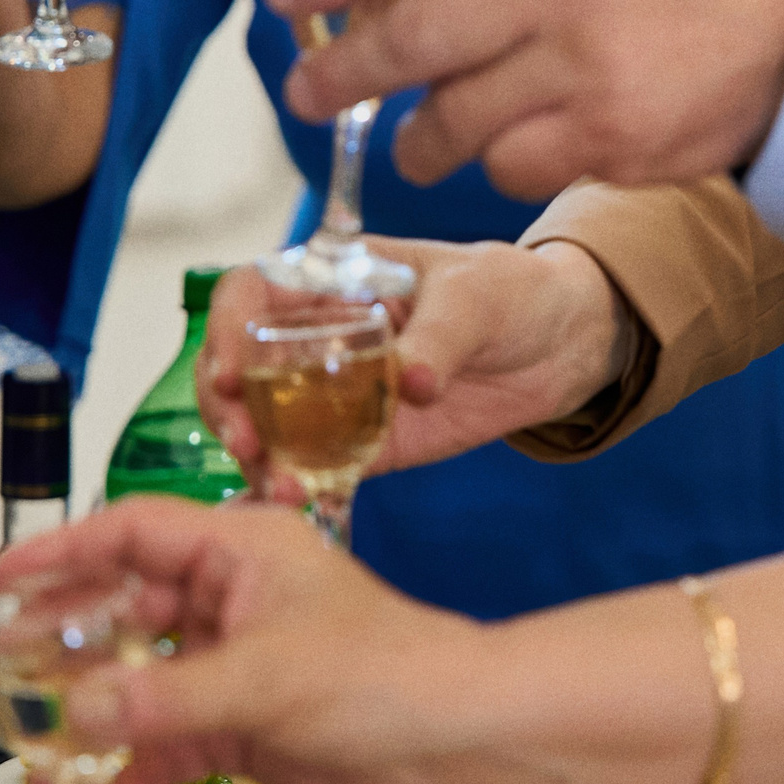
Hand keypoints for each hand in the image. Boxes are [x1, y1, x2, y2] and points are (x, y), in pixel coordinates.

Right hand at [0, 499, 513, 783]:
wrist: (456, 737)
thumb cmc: (393, 672)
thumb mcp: (263, 678)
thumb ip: (162, 699)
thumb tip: (80, 712)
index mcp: (243, 549)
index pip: (132, 530)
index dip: (62, 549)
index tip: (3, 575)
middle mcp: (237, 598)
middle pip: (127, 606)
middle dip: (67, 641)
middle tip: (6, 667)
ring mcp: (241, 661)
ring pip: (145, 679)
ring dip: (100, 716)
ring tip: (46, 746)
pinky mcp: (250, 719)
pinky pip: (175, 736)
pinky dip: (145, 765)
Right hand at [197, 243, 632, 497]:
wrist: (559, 342)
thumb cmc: (510, 291)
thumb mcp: (476, 295)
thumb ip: (439, 336)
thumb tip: (413, 382)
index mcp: (331, 280)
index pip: (249, 295)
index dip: (225, 330)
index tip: (229, 374)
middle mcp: (317, 337)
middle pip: (237, 368)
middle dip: (228, 408)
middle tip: (247, 444)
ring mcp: (335, 394)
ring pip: (267, 425)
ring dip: (258, 457)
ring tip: (278, 487)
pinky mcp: (366, 443)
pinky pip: (317, 467)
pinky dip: (300, 485)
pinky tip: (299, 503)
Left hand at [263, 0, 783, 198]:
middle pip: (406, 36)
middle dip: (340, 75)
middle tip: (307, 97)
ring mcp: (582, 64)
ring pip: (449, 118)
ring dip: (418, 140)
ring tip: (419, 144)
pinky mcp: (607, 135)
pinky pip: (510, 165)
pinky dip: (499, 165)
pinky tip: (520, 149)